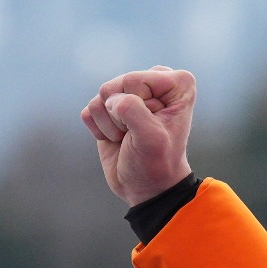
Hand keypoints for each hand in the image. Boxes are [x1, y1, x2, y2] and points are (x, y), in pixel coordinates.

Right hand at [81, 66, 195, 205]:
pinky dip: (99, 129)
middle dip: (121, 115)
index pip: (134, 80)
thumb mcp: (151, 138)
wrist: (146, 187)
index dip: (138, 107)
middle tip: (138, 134)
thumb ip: (131, 109)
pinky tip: (117, 139)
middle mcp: (153, 83)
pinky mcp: (109, 108)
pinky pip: (90, 110)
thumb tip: (107, 99)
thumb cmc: (156, 163)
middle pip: (115, 86)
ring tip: (129, 137)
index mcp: (177, 83)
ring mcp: (130, 93)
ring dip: (110, 124)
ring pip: (101, 97)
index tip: (154, 127)